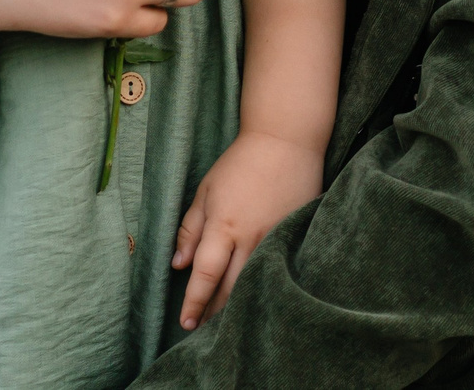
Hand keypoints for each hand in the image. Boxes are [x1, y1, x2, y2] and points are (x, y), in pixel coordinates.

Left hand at [171, 130, 324, 329]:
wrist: (286, 142)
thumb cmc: (240, 164)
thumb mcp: (206, 190)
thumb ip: (191, 229)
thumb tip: (178, 265)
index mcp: (224, 225)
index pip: (205, 275)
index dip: (194, 302)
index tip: (185, 322)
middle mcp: (250, 237)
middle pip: (231, 288)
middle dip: (215, 313)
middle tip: (203, 332)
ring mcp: (276, 239)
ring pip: (255, 284)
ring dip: (239, 306)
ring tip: (226, 325)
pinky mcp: (295, 237)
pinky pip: (277, 270)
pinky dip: (265, 287)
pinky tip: (259, 299)